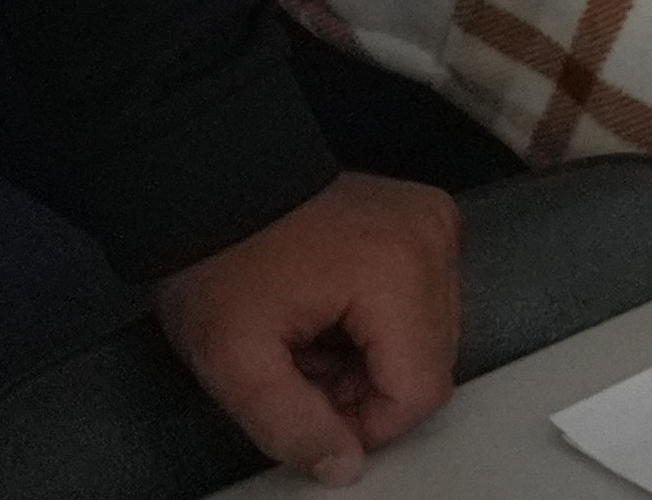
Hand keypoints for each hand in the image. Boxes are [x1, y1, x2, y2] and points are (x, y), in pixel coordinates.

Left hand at [149, 171, 460, 484]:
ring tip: (315, 335)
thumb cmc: (219, 263)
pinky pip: (429, 298)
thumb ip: (292, 425)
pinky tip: (335, 309)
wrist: (214, 186)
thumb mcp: (233, 361)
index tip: (312, 404)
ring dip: (376, 356)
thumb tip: (347, 466)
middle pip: (433, 363)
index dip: (367, 421)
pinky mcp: (430, 218)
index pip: (420, 389)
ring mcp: (437, 223)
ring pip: (434, 335)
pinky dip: (383, 321)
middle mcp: (435, 240)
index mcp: (397, 272)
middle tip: (304, 366)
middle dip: (368, 385)